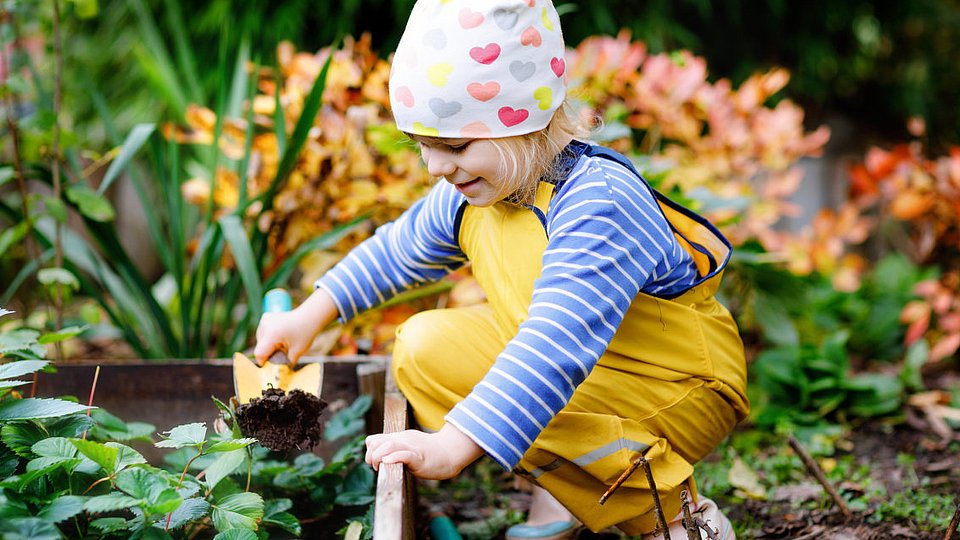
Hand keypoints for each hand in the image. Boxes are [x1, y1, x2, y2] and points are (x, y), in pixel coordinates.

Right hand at [253, 288, 337, 364]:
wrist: (310, 316)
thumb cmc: (306, 333)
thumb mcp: (297, 352)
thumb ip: (286, 364)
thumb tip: (279, 375)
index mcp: (271, 334)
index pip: (259, 354)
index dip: (265, 362)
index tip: (273, 366)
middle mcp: (265, 326)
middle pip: (260, 347)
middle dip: (270, 354)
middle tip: (283, 353)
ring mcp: (264, 320)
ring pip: (261, 341)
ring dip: (269, 346)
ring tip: (283, 343)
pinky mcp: (266, 318)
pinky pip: (263, 333)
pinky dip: (269, 338)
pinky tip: (280, 336)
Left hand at [365, 423, 483, 479]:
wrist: (450, 453)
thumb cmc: (429, 453)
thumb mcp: (408, 447)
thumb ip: (395, 449)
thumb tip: (381, 458)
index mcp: (398, 438)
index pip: (373, 440)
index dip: (369, 452)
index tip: (373, 463)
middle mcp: (403, 441)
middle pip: (378, 442)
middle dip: (371, 456)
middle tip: (376, 467)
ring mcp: (411, 448)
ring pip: (389, 445)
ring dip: (379, 457)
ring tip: (381, 466)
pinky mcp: (420, 458)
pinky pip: (405, 454)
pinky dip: (394, 457)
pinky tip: (388, 462)